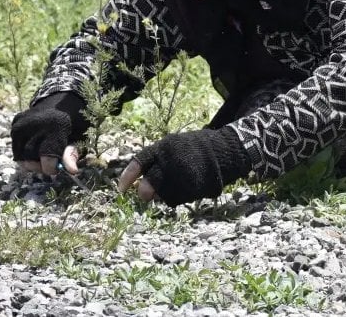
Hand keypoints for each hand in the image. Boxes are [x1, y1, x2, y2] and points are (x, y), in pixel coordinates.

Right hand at [10, 93, 87, 175]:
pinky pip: (16, 147)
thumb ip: (72, 153)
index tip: (56, 169)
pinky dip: (25, 151)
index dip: (51, 168)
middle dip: (40, 166)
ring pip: (20, 155)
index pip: (47, 157)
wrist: (63, 98)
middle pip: (31, 158)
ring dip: (31, 161)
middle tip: (51, 162)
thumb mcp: (80, 136)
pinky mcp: (15, 122)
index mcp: (56, 125)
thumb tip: (72, 171)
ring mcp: (22, 122)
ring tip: (43, 154)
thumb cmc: (75, 121)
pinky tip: (36, 143)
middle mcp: (35, 123)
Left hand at [116, 128, 247, 206]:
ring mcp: (182, 177)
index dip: (128, 177)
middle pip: (148, 185)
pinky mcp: (192, 188)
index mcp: (163, 148)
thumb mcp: (173, 145)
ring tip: (172, 185)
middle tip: (145, 194)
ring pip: (162, 195)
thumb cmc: (192, 148)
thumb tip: (138, 181)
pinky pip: (176, 199)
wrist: (224, 150)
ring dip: (162, 194)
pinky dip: (176, 197)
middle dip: (145, 192)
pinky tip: (184, 188)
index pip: (139, 163)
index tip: (121, 189)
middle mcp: (170, 162)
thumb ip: (156, 160)